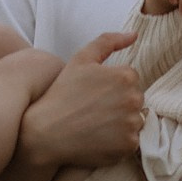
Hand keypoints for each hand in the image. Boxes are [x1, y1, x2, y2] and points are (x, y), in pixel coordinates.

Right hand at [17, 31, 143, 169]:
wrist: (46, 132)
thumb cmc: (62, 93)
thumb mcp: (81, 59)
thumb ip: (108, 41)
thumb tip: (134, 35)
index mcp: (126, 76)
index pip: (131, 80)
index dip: (112, 87)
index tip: (95, 95)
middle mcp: (134, 99)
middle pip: (136, 101)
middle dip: (120, 104)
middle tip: (94, 111)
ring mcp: (132, 124)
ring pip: (135, 121)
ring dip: (121, 123)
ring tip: (96, 125)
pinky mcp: (129, 145)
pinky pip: (131, 141)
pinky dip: (119, 142)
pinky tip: (99, 138)